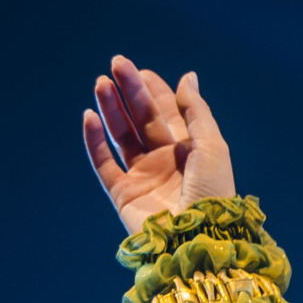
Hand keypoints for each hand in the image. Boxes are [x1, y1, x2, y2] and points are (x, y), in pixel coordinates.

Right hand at [81, 54, 236, 232]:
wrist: (199, 237)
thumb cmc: (213, 193)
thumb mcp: (212, 146)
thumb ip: (196, 112)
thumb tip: (187, 77)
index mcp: (189, 150)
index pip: (168, 113)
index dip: (154, 91)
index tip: (141, 70)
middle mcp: (165, 161)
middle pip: (142, 119)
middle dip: (130, 92)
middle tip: (116, 64)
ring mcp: (143, 177)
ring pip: (121, 136)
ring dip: (111, 109)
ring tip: (101, 83)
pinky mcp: (123, 194)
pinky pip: (104, 163)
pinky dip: (95, 140)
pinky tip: (90, 116)